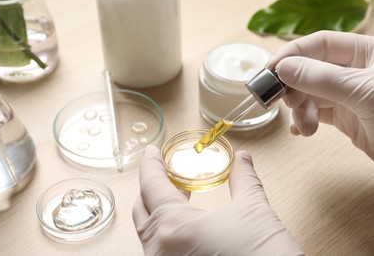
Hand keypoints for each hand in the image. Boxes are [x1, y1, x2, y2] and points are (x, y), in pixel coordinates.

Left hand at [132, 145, 302, 254]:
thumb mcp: (255, 211)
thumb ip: (244, 180)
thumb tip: (243, 159)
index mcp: (175, 228)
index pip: (151, 186)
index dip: (150, 164)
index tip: (151, 152)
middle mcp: (161, 251)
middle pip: (142, 209)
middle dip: (152, 188)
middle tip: (168, 173)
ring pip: (149, 232)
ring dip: (160, 210)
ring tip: (180, 195)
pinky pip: (160, 249)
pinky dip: (167, 231)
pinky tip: (187, 224)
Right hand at [268, 30, 373, 159]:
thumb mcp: (361, 93)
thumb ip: (321, 78)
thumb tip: (283, 68)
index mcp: (365, 53)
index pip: (320, 44)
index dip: (293, 54)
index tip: (272, 70)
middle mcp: (353, 72)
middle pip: (309, 70)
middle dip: (296, 88)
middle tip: (290, 103)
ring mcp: (348, 95)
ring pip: (309, 94)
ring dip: (300, 111)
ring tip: (306, 127)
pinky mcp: (345, 117)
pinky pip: (315, 113)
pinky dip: (304, 121)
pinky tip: (301, 130)